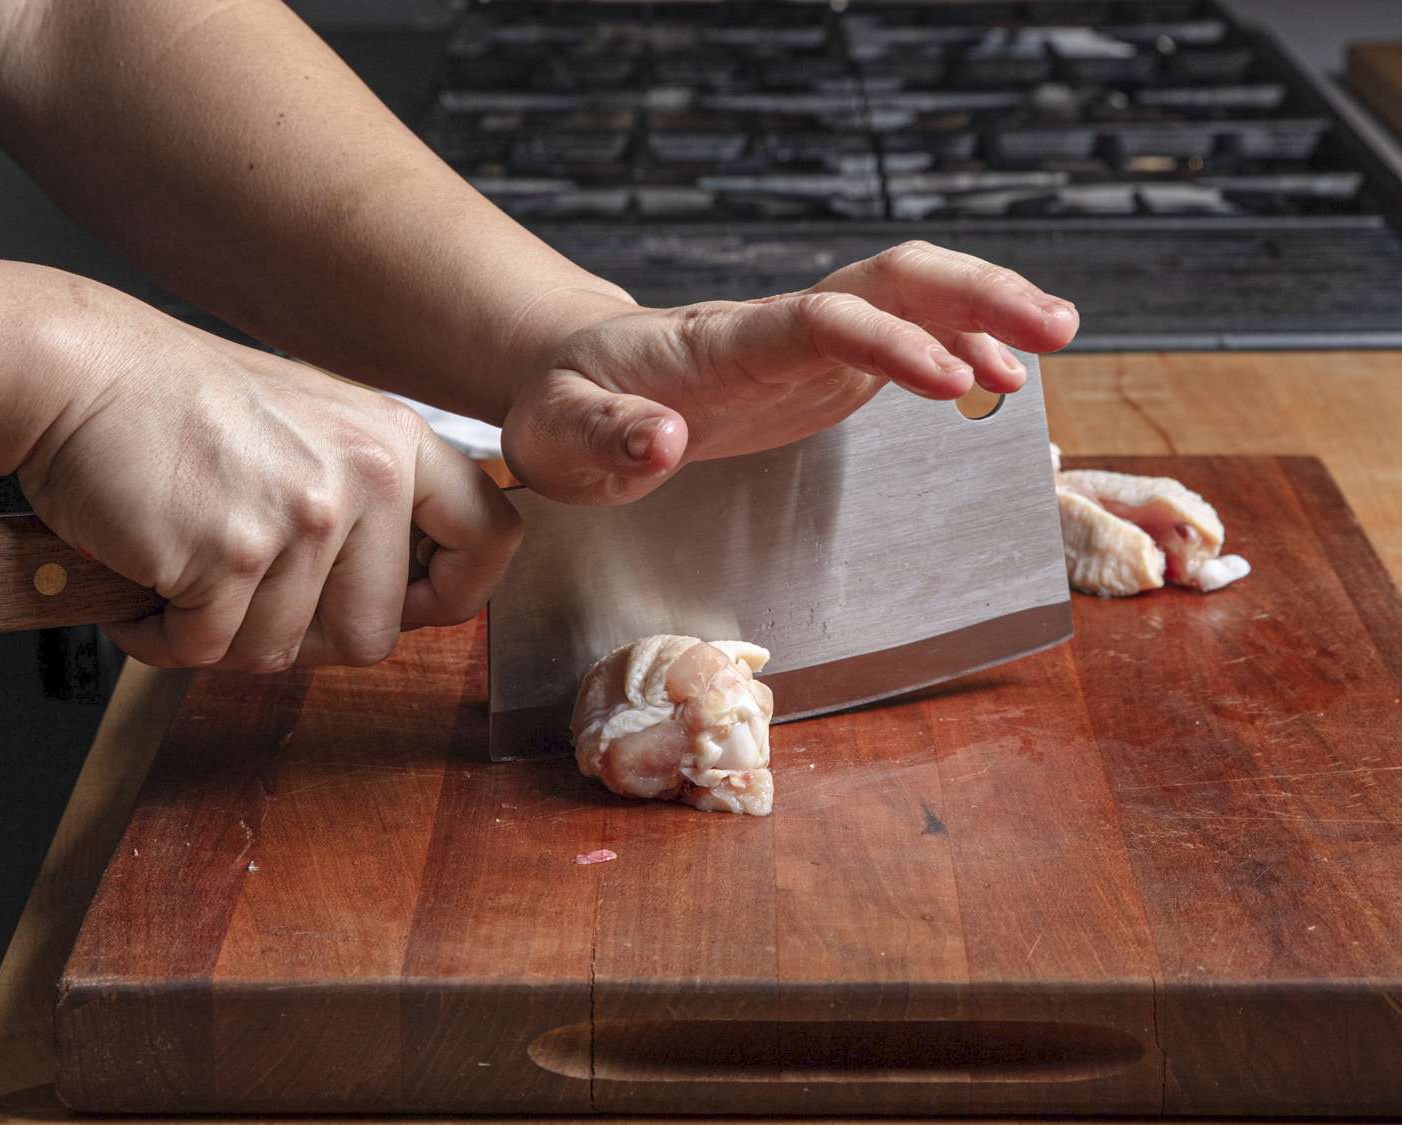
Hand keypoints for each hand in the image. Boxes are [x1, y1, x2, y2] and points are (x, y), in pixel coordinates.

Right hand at [19, 292, 520, 670]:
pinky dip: (164, 636)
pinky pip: (208, 650)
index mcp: (396, 443)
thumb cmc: (180, 406)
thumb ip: (369, 497)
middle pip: (372, 636)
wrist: (74, 371)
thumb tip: (412, 588)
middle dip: (299, 637)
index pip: (492, 538)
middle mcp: (366, 476)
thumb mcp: (313, 425)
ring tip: (185, 570)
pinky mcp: (232, 554)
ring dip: (220, 636)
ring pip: (280, 652)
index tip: (407, 605)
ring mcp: (303, 516)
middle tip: (242, 594)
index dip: (453, 594)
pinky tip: (147, 580)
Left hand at [503, 241, 1077, 503]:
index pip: (818, 321)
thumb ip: (607, 438)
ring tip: (1056, 338)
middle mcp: (776, 329)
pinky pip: (904, 341)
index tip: (950, 376)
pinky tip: (1000, 378)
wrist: (576, 380)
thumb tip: (664, 442)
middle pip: (887, 281)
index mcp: (720, 344)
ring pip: (907, 298)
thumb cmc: (565, 406)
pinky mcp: (820, 371)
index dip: (887, 340)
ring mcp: (805, 346)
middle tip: (1053, 326)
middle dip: (972, 293)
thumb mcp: (559, 435)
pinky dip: (959, 350)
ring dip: (983, 309)